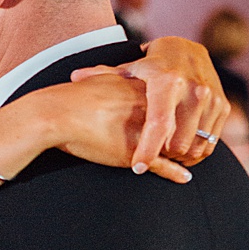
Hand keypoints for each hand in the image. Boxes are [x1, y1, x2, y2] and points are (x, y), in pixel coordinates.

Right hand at [38, 71, 185, 180]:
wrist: (56, 113)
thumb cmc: (73, 98)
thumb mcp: (101, 79)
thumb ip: (115, 76)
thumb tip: (111, 72)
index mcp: (146, 91)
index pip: (175, 104)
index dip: (180, 115)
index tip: (182, 122)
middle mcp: (153, 110)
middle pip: (182, 125)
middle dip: (188, 136)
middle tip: (192, 145)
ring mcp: (147, 132)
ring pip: (177, 147)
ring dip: (185, 156)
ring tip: (190, 162)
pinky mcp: (138, 152)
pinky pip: (164, 166)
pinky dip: (176, 173)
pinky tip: (184, 177)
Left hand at [73, 36, 227, 175]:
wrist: (187, 49)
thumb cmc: (149, 65)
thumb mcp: (129, 70)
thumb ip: (104, 76)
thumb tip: (75, 76)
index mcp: (166, 82)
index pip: (159, 125)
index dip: (148, 150)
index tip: (137, 166)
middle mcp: (193, 89)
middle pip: (180, 141)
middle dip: (164, 156)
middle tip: (149, 160)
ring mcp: (211, 98)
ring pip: (197, 144)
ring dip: (180, 157)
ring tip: (162, 157)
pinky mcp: (222, 105)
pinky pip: (211, 140)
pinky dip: (196, 151)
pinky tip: (180, 152)